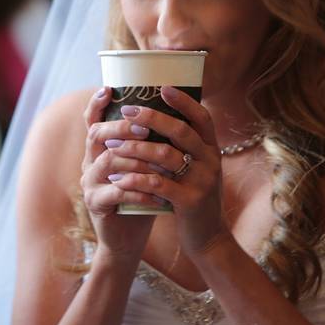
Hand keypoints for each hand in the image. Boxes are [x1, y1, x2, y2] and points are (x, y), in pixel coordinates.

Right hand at [80, 87, 158, 263]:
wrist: (128, 238)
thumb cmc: (141, 196)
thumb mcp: (144, 167)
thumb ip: (148, 144)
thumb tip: (174, 114)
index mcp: (99, 150)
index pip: (92, 121)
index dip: (97, 104)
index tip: (109, 89)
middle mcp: (89, 163)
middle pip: (97, 135)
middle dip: (121, 128)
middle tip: (144, 128)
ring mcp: (90, 183)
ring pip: (109, 161)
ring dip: (137, 159)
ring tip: (162, 163)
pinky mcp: (97, 204)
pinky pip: (118, 191)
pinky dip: (141, 191)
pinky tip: (159, 194)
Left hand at [105, 86, 229, 255]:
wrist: (208, 237)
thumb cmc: (193, 197)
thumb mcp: (196, 169)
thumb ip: (184, 148)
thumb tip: (159, 118)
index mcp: (212, 150)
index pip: (202, 117)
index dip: (184, 101)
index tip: (161, 87)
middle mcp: (211, 161)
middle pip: (182, 131)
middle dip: (152, 117)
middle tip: (127, 109)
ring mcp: (203, 181)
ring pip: (167, 156)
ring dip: (136, 148)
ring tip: (113, 145)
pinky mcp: (190, 202)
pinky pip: (159, 185)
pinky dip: (136, 179)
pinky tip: (117, 178)